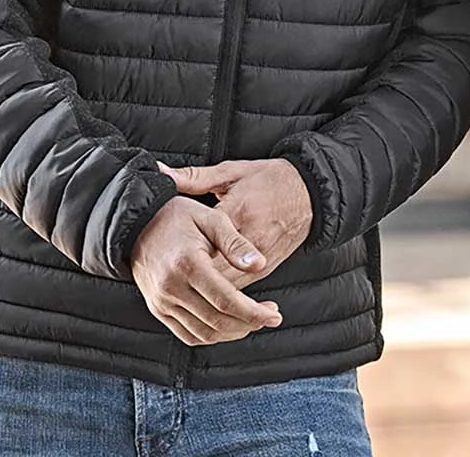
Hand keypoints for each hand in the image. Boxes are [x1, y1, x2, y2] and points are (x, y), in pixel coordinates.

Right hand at [129, 195, 283, 346]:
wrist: (138, 223)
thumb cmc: (177, 217)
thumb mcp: (210, 218)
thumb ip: (235, 242)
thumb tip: (259, 264)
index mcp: (187, 263)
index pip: (226, 300)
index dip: (254, 312)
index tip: (274, 314)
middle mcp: (171, 287)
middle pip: (217, 321)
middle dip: (249, 324)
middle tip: (269, 315)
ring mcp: (162, 301)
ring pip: (204, 334)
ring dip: (232, 332)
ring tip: (251, 319)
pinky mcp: (157, 309)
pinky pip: (188, 335)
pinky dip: (211, 335)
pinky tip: (227, 323)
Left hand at [158, 158, 312, 290]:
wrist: (309, 193)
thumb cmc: (267, 178)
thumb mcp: (231, 172)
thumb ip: (195, 177)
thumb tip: (162, 172)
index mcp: (237, 212)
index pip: (204, 241)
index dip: (181, 250)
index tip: (160, 253)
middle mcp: (250, 240)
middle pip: (215, 271)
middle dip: (191, 280)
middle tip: (166, 282)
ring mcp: (261, 258)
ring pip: (228, 288)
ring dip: (206, 294)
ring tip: (180, 294)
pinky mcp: (267, 268)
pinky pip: (241, 291)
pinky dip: (224, 297)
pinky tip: (205, 296)